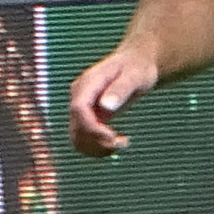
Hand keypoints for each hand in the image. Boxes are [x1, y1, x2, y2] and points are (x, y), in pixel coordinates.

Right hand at [70, 41, 157, 158]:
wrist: (135, 64)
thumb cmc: (137, 68)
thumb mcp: (135, 76)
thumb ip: (120, 90)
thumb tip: (105, 106)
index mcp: (88, 83)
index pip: (78, 109)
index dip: (92, 128)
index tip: (112, 138)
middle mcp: (79, 96)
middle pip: (76, 126)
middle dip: (97, 141)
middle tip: (121, 143)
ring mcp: (80, 107)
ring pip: (77, 137)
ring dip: (96, 148)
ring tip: (120, 143)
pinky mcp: (86, 117)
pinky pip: (84, 139)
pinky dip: (97, 147)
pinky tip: (116, 143)